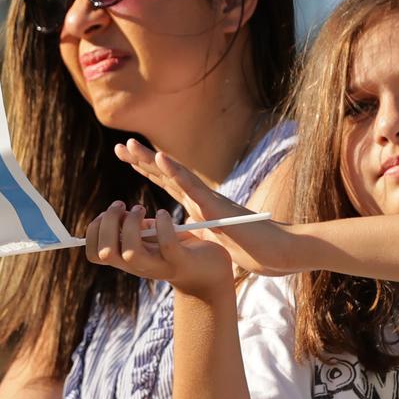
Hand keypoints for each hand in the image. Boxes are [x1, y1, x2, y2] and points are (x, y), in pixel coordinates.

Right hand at [85, 200, 233, 298]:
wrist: (210, 273)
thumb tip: (119, 213)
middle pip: (105, 252)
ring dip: (131, 225)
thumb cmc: (178, 251)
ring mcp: (159, 265)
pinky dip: (163, 225)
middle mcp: (139, 266)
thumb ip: (134, 229)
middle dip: (109, 223)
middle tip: (123, 206)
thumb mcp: (150, 240)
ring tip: (141, 209)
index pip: (94, 253)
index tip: (107, 213)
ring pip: (130, 252)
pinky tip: (165, 214)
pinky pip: (166, 246)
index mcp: (128, 259)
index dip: (93, 231)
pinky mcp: (181, 262)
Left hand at [114, 139, 295, 275]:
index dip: (147, 169)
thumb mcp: (213, 240)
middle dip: (142, 160)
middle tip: (120, 146)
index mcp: (200, 205)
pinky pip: (192, 187)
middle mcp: (202, 197)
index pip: (168, 184)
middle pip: (166, 175)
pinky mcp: (217, 207)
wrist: (278, 252)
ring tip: (131, 146)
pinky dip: (176, 172)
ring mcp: (209, 200)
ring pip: (175, 175)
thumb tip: (173, 233)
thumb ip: (194, 233)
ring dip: (153, 160)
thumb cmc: (252, 248)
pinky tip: (161, 157)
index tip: (126, 157)